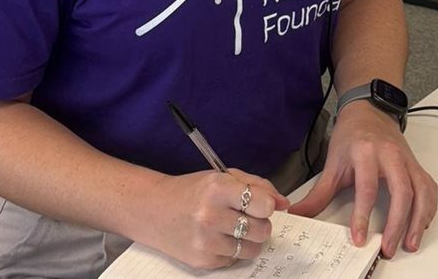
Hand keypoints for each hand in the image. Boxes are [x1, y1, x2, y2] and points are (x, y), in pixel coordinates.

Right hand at [137, 169, 289, 269]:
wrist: (152, 210)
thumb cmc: (191, 191)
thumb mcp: (222, 176)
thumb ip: (257, 186)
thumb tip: (284, 203)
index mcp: (217, 188)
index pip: (263, 204)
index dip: (266, 205)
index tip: (260, 205)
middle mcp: (211, 216)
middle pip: (262, 230)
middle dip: (260, 224)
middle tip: (245, 216)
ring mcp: (206, 242)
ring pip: (252, 249)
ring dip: (249, 240)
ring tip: (232, 228)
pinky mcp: (203, 261)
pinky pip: (235, 260)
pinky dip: (232, 251)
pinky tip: (217, 238)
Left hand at [288, 103, 436, 257]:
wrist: (368, 111)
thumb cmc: (351, 135)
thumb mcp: (332, 163)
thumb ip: (318, 194)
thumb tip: (299, 214)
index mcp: (366, 152)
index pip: (367, 188)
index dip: (363, 215)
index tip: (359, 238)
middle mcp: (391, 155)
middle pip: (401, 192)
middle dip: (397, 224)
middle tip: (388, 248)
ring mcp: (407, 160)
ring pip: (421, 192)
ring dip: (418, 221)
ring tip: (410, 243)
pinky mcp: (417, 165)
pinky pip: (429, 189)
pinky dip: (428, 209)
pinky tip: (420, 225)